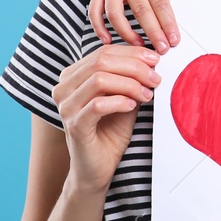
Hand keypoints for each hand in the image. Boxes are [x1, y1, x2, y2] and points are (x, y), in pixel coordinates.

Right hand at [53, 44, 161, 193]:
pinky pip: (98, 105)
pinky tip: (133, 105)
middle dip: (134, 66)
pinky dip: (120, 101)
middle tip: (155, 78)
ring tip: (147, 94)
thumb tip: (152, 60)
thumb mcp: (124, 98)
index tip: (156, 60)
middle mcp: (64, 88)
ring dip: (129, 84)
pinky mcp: (74, 126)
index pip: (103, 52)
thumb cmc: (110, 132)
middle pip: (101, 61)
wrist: (98, 168)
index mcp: (73, 76)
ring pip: (99, 79)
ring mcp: (66, 107)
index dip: (132, 53)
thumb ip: (131, 79)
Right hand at [87, 0, 178, 52]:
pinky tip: (108, 40)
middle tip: (161, 49)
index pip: (160, 3)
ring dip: (127, 33)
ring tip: (139, 46)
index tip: (173, 40)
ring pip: (114, 14)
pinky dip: (99, 28)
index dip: (167, 24)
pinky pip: (94, 12)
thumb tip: (169, 27)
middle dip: (152, 33)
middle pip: (140, 11)